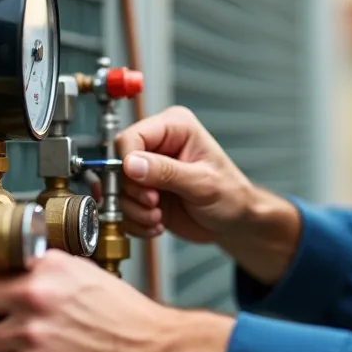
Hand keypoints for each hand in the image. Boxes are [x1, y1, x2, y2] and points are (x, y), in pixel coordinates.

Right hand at [113, 106, 253, 242]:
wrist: (235, 220)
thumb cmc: (231, 194)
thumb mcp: (203, 183)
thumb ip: (167, 172)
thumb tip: (132, 164)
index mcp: (174, 127)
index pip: (132, 137)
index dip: (128, 164)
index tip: (144, 187)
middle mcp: (157, 145)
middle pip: (118, 165)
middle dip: (133, 193)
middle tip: (154, 205)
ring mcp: (148, 170)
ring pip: (117, 189)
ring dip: (134, 211)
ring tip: (157, 217)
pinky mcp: (143, 192)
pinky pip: (122, 207)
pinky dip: (135, 221)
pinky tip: (156, 223)